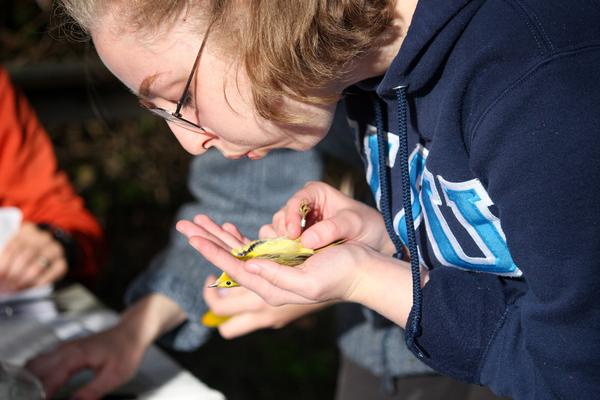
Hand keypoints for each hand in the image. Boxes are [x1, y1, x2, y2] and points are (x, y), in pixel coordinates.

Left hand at [0, 222, 66, 291]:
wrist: (45, 253)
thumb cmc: (22, 254)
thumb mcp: (13, 250)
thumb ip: (5, 259)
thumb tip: (1, 273)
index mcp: (27, 231)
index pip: (14, 246)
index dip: (5, 262)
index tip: (0, 274)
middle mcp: (43, 238)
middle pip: (27, 255)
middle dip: (15, 272)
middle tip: (7, 284)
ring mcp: (55, 250)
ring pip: (40, 264)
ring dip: (26, 278)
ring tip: (17, 286)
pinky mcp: (62, 262)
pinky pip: (54, 272)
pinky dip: (42, 281)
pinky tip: (33, 286)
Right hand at [26, 293, 184, 399]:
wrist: (131, 332)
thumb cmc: (126, 349)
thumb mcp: (114, 376)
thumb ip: (91, 392)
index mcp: (76, 355)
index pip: (49, 379)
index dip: (41, 395)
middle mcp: (66, 349)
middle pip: (35, 369)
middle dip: (31, 387)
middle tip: (35, 397)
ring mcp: (65, 348)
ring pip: (36, 364)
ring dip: (32, 379)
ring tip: (35, 393)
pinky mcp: (67, 350)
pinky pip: (43, 361)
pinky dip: (38, 373)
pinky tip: (40, 385)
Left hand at [181, 214, 417, 326]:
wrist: (362, 272)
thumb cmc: (341, 274)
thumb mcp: (310, 281)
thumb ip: (277, 276)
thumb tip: (249, 266)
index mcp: (271, 287)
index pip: (233, 268)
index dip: (212, 251)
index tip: (193, 237)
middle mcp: (268, 280)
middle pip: (229, 259)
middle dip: (206, 241)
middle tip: (184, 225)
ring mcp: (274, 270)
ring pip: (238, 252)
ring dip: (218, 236)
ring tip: (199, 221)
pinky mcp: (283, 261)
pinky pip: (254, 249)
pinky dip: (239, 237)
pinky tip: (229, 228)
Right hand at [261, 181, 394, 254]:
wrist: (376, 242)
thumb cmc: (368, 226)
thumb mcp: (353, 224)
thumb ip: (331, 229)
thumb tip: (306, 241)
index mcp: (315, 192)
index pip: (295, 202)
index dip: (291, 217)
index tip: (294, 235)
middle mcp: (303, 205)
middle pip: (282, 217)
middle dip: (284, 233)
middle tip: (291, 249)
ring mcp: (299, 223)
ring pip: (279, 231)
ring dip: (283, 244)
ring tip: (293, 257)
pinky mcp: (299, 240)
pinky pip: (284, 244)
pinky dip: (286, 252)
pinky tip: (293, 261)